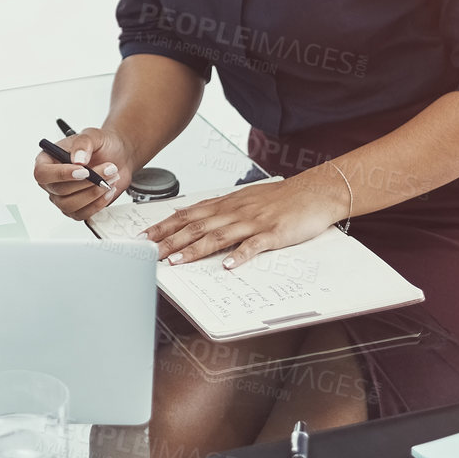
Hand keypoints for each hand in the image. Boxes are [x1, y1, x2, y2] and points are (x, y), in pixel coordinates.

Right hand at [33, 127, 136, 220]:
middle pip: (59, 191)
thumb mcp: (93, 136)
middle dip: (87, 182)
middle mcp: (52, 180)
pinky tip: (108, 190)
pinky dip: (98, 204)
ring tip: (110, 178)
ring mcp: (62, 197)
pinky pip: (82, 214)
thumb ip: (83, 143)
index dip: (61, 174)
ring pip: (69, 205)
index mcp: (48, 160)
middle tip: (108, 169)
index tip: (84, 171)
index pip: (43, 173)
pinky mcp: (76, 208)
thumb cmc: (101, 145)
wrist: (118, 156)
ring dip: (93, 193)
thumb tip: (77, 159)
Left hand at [142, 171, 347, 268]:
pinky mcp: (273, 233)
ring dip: (195, 249)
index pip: (188, 215)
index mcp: (227, 204)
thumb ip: (218, 208)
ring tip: (176, 261)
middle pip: (196, 226)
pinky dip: (239, 255)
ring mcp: (253, 222)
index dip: (164, 226)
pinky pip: (253, 245)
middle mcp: (235, 211)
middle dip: (170, 240)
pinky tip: (227, 265)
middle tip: (149, 252)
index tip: (144, 236)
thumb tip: (191, 214)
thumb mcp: (243, 198)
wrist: (314, 191)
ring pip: (218, 236)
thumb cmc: (280, 198)